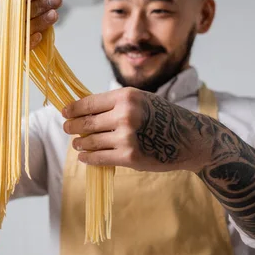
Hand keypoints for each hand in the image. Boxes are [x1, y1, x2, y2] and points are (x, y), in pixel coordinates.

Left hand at [0, 0, 61, 47]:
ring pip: (31, 29)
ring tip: (54, 16)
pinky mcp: (10, 55)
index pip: (20, 1)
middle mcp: (9, 25)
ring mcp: (11, 40)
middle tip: (58, 0)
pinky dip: (30, 42)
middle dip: (45, 6)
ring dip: (43, 23)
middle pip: (31, 13)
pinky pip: (23, 48)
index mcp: (1, 12)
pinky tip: (38, 35)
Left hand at [61, 87, 213, 172]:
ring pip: (91, 142)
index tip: (65, 113)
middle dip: (72, 127)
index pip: (89, 103)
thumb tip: (82, 111)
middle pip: (86, 123)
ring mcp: (127, 137)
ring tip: (77, 144)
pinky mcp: (130, 157)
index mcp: (126, 96)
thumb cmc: (162, 116)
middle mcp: (125, 115)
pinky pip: (100, 158)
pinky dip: (88, 158)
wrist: (189, 138)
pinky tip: (84, 157)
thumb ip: (114, 104)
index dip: (73, 109)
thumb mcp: (140, 100)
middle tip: (67, 129)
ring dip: (79, 144)